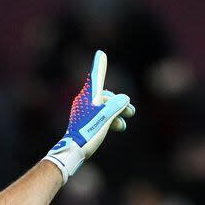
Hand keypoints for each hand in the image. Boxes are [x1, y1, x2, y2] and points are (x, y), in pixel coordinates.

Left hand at [44, 50, 134, 183]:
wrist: (72, 151)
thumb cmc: (88, 133)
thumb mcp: (106, 118)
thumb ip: (116, 105)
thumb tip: (124, 98)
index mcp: (88, 97)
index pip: (96, 77)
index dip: (100, 65)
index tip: (101, 53)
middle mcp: (84, 102)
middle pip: (104, 96)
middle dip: (119, 103)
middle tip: (132, 112)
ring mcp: (83, 112)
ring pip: (103, 108)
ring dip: (116, 114)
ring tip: (123, 126)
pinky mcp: (83, 122)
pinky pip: (99, 115)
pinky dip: (109, 120)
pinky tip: (116, 127)